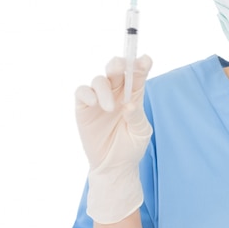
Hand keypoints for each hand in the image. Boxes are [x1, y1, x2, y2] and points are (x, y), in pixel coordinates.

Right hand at [75, 55, 152, 223]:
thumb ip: (137, 117)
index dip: (141, 64)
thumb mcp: (140, 133)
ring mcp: (99, 98)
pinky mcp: (84, 108)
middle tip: (121, 67)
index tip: (145, 61)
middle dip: (119, 64)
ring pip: (99, 79)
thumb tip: (129, 104)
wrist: (113, 166)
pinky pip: (82, 92)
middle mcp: (117, 92)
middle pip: (117, 69)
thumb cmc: (131, 147)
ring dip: (104, 88)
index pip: (138, 73)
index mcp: (135, 94)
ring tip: (110, 108)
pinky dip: (87, 93)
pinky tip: (95, 103)